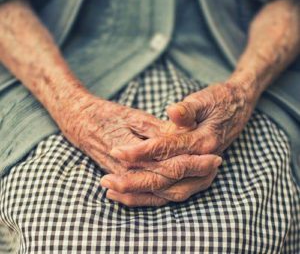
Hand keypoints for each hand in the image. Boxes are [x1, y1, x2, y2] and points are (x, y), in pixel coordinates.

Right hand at [56, 93, 221, 206]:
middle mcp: (129, 171)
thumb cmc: (106, 115)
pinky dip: (167, 195)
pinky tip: (182, 189)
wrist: (80, 123)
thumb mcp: (132, 117)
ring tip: (206, 177)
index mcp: (132, 153)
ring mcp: (125, 178)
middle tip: (216, 166)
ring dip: (185, 186)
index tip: (215, 157)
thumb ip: (156, 132)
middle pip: (168, 181)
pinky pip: (147, 196)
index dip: (194, 163)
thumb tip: (180, 140)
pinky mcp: (124, 179)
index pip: (169, 165)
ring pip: (160, 193)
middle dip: (196, 176)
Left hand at [103, 81, 253, 205]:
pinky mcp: (196, 177)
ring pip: (168, 191)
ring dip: (140, 193)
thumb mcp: (204, 99)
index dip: (141, 152)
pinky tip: (132, 195)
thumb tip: (173, 112)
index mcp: (203, 142)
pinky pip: (173, 192)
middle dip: (134, 180)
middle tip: (107, 180)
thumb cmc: (219, 101)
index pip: (167, 150)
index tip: (117, 151)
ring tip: (113, 192)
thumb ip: (188, 109)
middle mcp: (203, 163)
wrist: (237, 109)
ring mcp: (201, 174)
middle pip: (165, 178)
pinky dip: (152, 196)